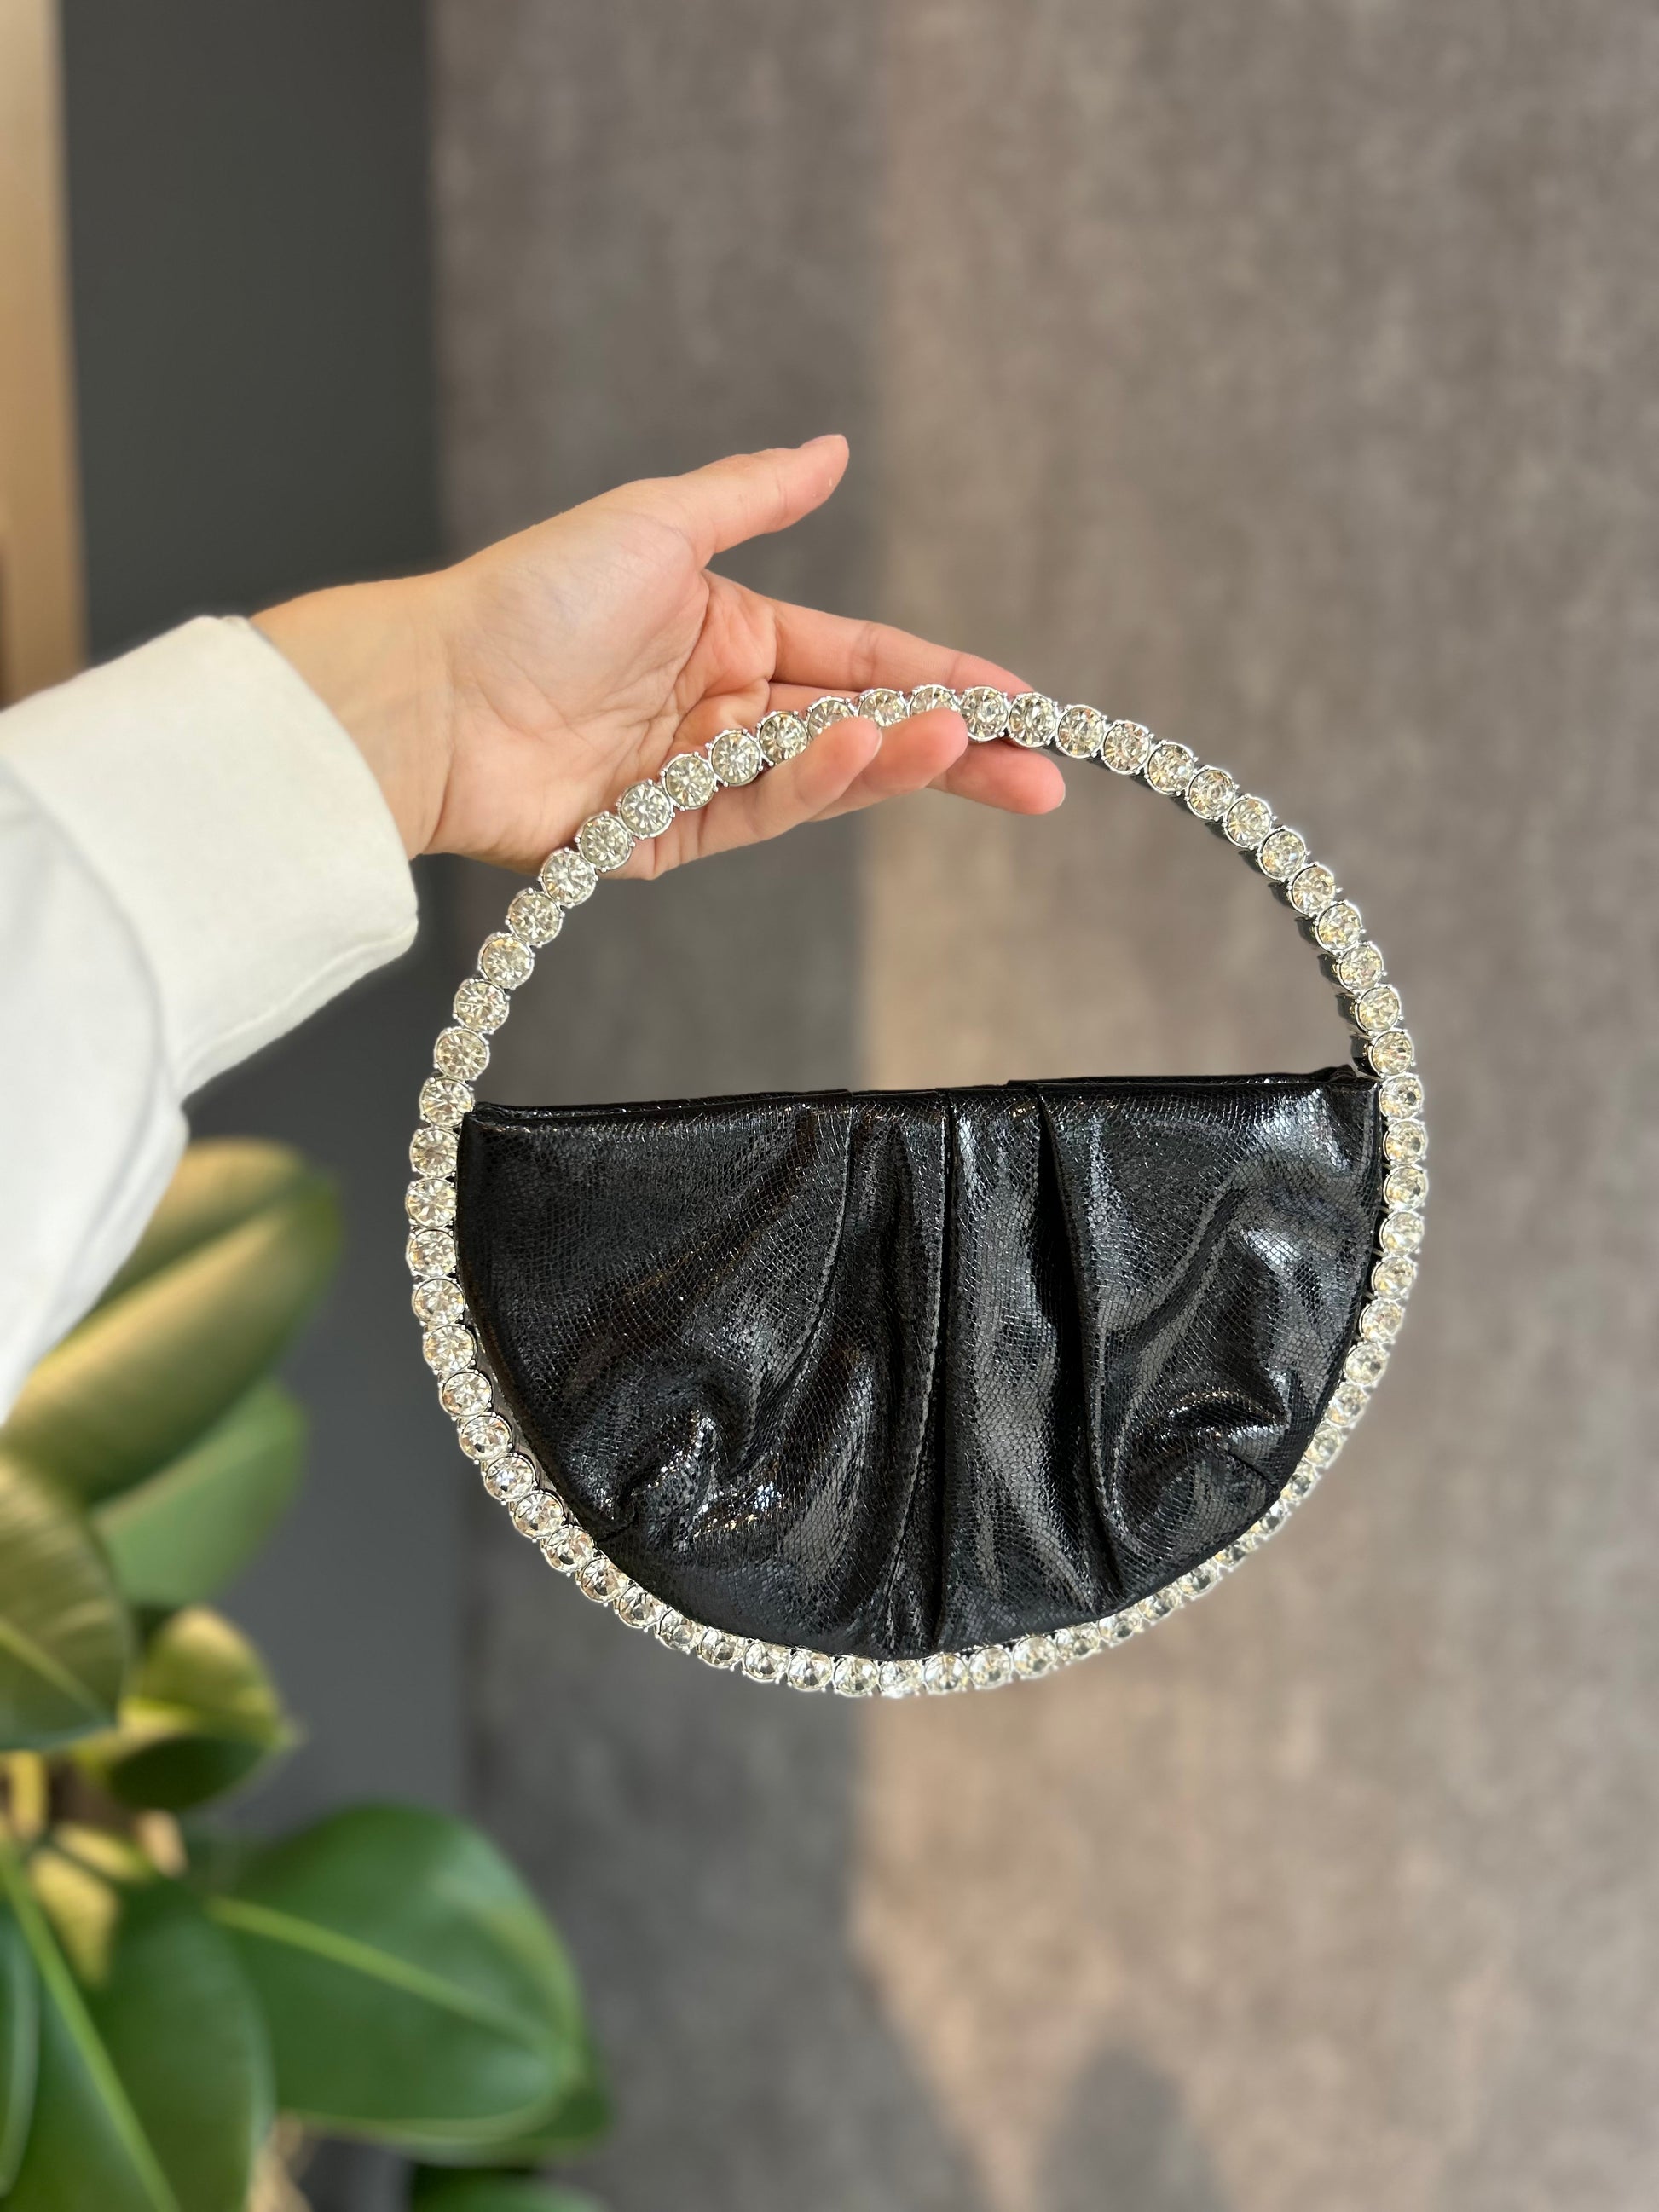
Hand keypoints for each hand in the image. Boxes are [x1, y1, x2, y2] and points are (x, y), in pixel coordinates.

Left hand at [253, 436, 1063, 873]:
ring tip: (958, 744)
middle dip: (955, 752)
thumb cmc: (528, 595)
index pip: (864, 655)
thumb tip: (835, 450)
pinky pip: (757, 811)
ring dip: (897, 762)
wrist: (431, 691)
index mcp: (730, 632)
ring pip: (824, 776)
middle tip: (1040, 779)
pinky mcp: (666, 840)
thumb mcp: (657, 522)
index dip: (946, 675)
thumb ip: (754, 495)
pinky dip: (813, 783)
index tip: (1025, 702)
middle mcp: (724, 708)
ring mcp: (698, 778)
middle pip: (866, 731)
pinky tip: (859, 747)